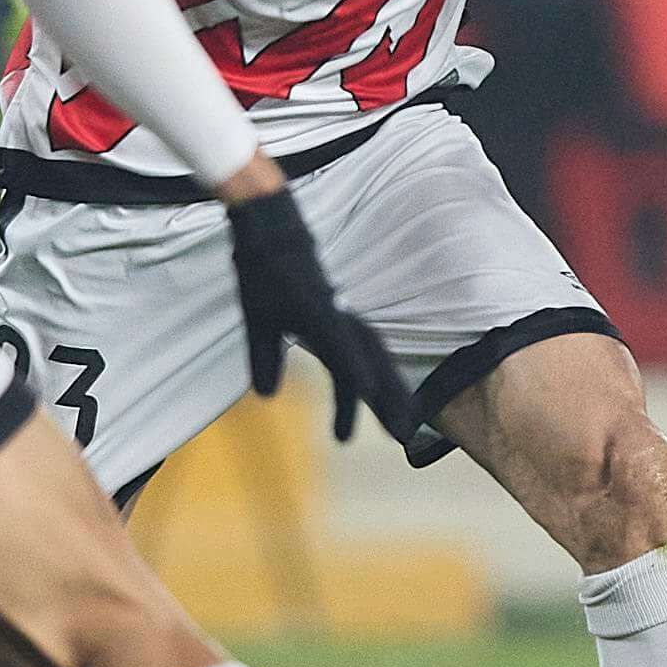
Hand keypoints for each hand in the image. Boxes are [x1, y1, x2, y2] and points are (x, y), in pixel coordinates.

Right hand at [225, 179, 429, 458]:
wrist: (260, 229)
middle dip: (392, 401)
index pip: (357, 368)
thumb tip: (267, 394)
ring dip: (385, 391)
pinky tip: (367, 387)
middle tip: (407, 437)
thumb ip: (266, 360)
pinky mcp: (316, 305)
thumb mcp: (259, 327)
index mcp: (329, 328)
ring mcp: (331, 312)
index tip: (381, 429)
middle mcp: (339, 321)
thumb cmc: (264, 273)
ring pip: (367, 357)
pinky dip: (356, 364)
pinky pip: (340, 340)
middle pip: (374, 365)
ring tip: (399, 426)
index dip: (370, 400)